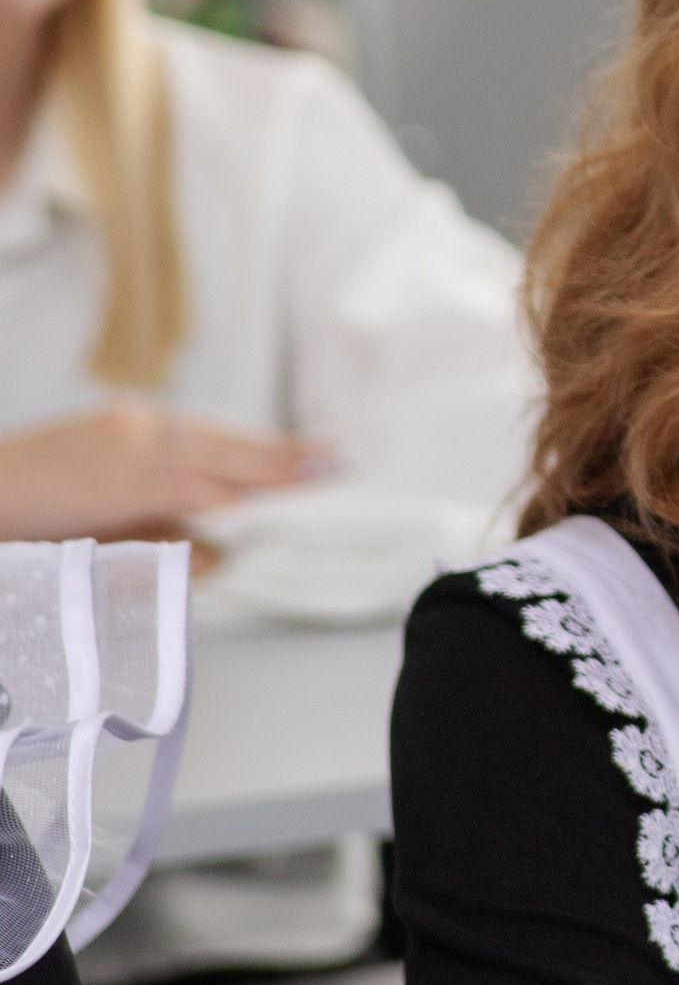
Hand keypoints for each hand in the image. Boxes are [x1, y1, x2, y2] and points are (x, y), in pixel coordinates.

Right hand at [0, 405, 329, 541]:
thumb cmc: (33, 508)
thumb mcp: (108, 521)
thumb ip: (163, 534)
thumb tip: (221, 553)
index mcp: (140, 431)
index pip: (219, 441)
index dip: (271, 451)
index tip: (321, 456)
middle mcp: (139, 430)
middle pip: (226, 446)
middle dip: (283, 457)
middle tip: (340, 460)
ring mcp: (124, 452)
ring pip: (208, 462)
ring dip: (262, 468)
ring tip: (313, 472)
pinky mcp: (105, 482)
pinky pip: (166, 486)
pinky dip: (204, 490)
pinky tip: (240, 498)